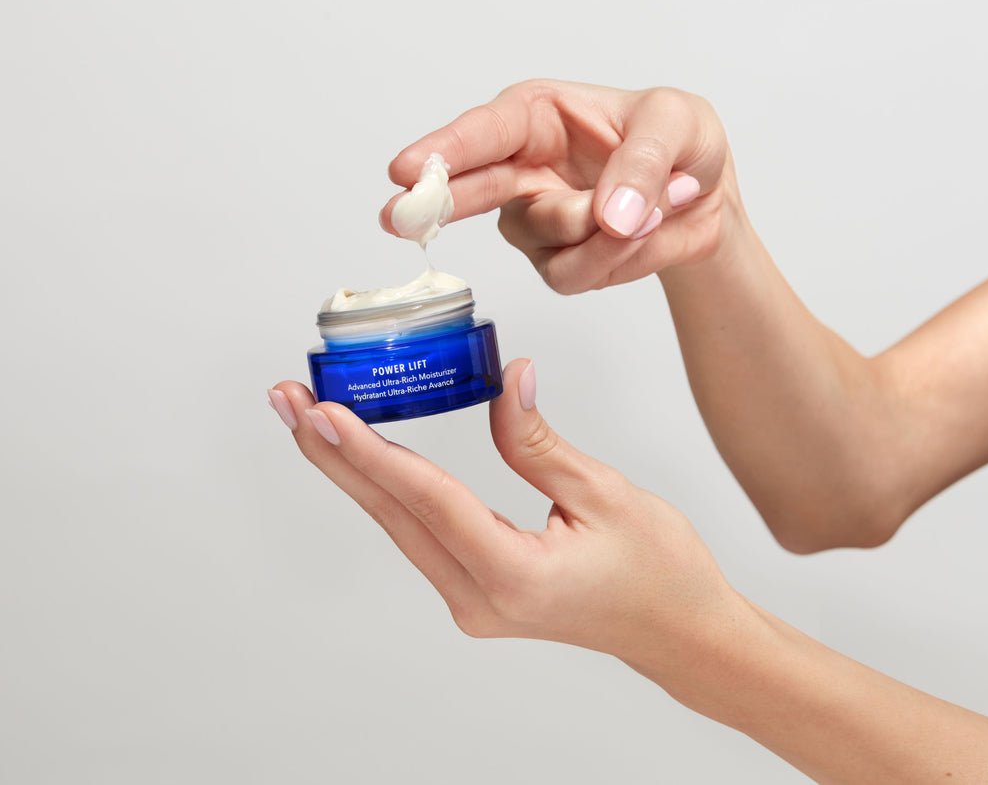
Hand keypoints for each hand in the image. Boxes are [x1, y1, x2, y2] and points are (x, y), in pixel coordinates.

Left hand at [267, 360, 742, 663]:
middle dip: (333, 454)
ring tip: (311, 418)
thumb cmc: (659, 571)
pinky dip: (389, 488)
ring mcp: (473, 601)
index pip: (426, 500)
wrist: (679, 632)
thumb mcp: (605, 495)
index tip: (321, 410)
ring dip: (354, 468)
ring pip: (398, 523)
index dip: (369, 450)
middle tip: (287, 400)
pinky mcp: (477, 590)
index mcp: (512, 576)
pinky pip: (419, 532)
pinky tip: (365, 455)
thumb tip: (505, 377)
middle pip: (391, 514)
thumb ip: (539, 441)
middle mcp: (478, 598)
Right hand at [381, 80, 738, 293]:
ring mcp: (536, 222)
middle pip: (470, 189)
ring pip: (541, 237)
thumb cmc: (681, 142)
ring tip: (659, 205)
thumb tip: (609, 216)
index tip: (406, 170)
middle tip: (399, 215)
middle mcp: (525, 168)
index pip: (486, 132)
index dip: (445, 151)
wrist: (706, 198)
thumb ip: (644, 160)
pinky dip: (620, 257)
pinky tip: (647, 233)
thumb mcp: (678, 123)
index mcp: (539, 116)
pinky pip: (575, 272)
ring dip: (602, 229)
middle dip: (436, 202)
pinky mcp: (559, 263)